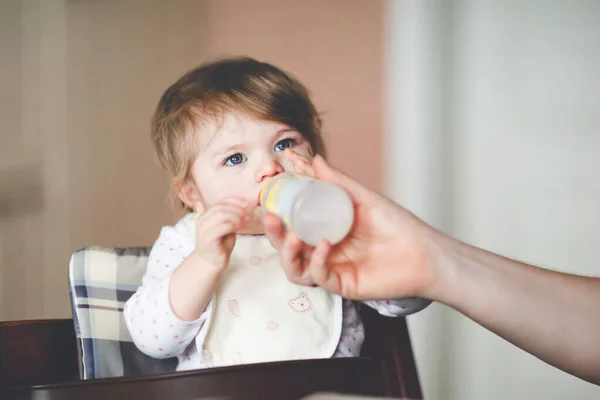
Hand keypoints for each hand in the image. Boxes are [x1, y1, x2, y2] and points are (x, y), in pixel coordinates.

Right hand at [194, 197, 250, 272]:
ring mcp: (204, 229)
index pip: (221, 201)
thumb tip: (246, 203)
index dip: (235, 201)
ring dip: (236, 217)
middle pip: (221, 207)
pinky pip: (222, 227)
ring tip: (244, 222)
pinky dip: (233, 225)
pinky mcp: (208, 239)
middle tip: (247, 215)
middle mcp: (202, 220)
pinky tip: (239, 228)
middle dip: (237, 209)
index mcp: (206, 214)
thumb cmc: (220, 245)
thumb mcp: (227, 227)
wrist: (211, 263)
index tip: (247, 204)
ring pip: (221, 215)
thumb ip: (232, 216)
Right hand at [263, 154, 438, 299]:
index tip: (267, 198)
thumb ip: (338, 182)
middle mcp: (322, 249)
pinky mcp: (341, 284)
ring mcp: (331, 268)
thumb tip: (315, 159)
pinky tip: (325, 246)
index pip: (292, 222)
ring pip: (295, 268)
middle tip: (270, 219)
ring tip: (293, 237)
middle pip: (287, 246)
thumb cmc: (397, 225)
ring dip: (287, 253)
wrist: (423, 252)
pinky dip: (317, 261)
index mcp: (324, 228)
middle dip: (274, 234)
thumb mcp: (363, 198)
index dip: (277, 213)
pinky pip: (319, 276)